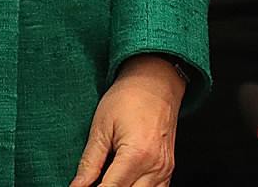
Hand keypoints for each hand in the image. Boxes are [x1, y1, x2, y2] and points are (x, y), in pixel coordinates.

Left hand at [69, 55, 184, 186]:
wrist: (156, 81)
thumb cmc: (128, 98)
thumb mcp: (101, 126)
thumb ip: (89, 162)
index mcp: (136, 155)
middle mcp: (155, 167)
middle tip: (94, 181)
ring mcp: (165, 170)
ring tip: (107, 179)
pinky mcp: (168, 170)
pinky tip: (124, 183)